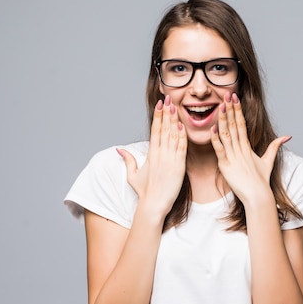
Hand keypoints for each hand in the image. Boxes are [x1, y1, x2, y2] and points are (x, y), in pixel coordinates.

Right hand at [117, 95, 187, 215]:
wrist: (154, 205)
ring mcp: (170, 160)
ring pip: (173, 135)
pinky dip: (182, 136)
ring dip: (175, 120)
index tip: (160, 104)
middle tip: (168, 99)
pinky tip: (183, 125)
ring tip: (176, 107)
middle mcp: (160, 154)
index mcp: (150, 154)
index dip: (157, 116)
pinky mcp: (179, 167)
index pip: (154, 130)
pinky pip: (181, 148)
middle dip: (166, 113)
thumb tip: (119, 149)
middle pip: (164, 129)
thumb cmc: (145, 192)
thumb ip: (128, 160)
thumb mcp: (133, 175)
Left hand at [210, 93, 290, 204]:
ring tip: (221, 105)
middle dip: (231, 109)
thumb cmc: (261, 181)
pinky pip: (220, 150)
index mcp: (247, 147)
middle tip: (227, 94)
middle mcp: (240, 149)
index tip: (234, 98)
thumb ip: (274, 147)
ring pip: (227, 134)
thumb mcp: (268, 161)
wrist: (258, 195)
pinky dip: (216, 139)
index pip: (242, 124)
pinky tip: (212, 128)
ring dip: (223, 119)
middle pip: (235, 125)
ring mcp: (233, 157)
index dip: (238, 110)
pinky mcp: (226, 166)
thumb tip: (287, 136)